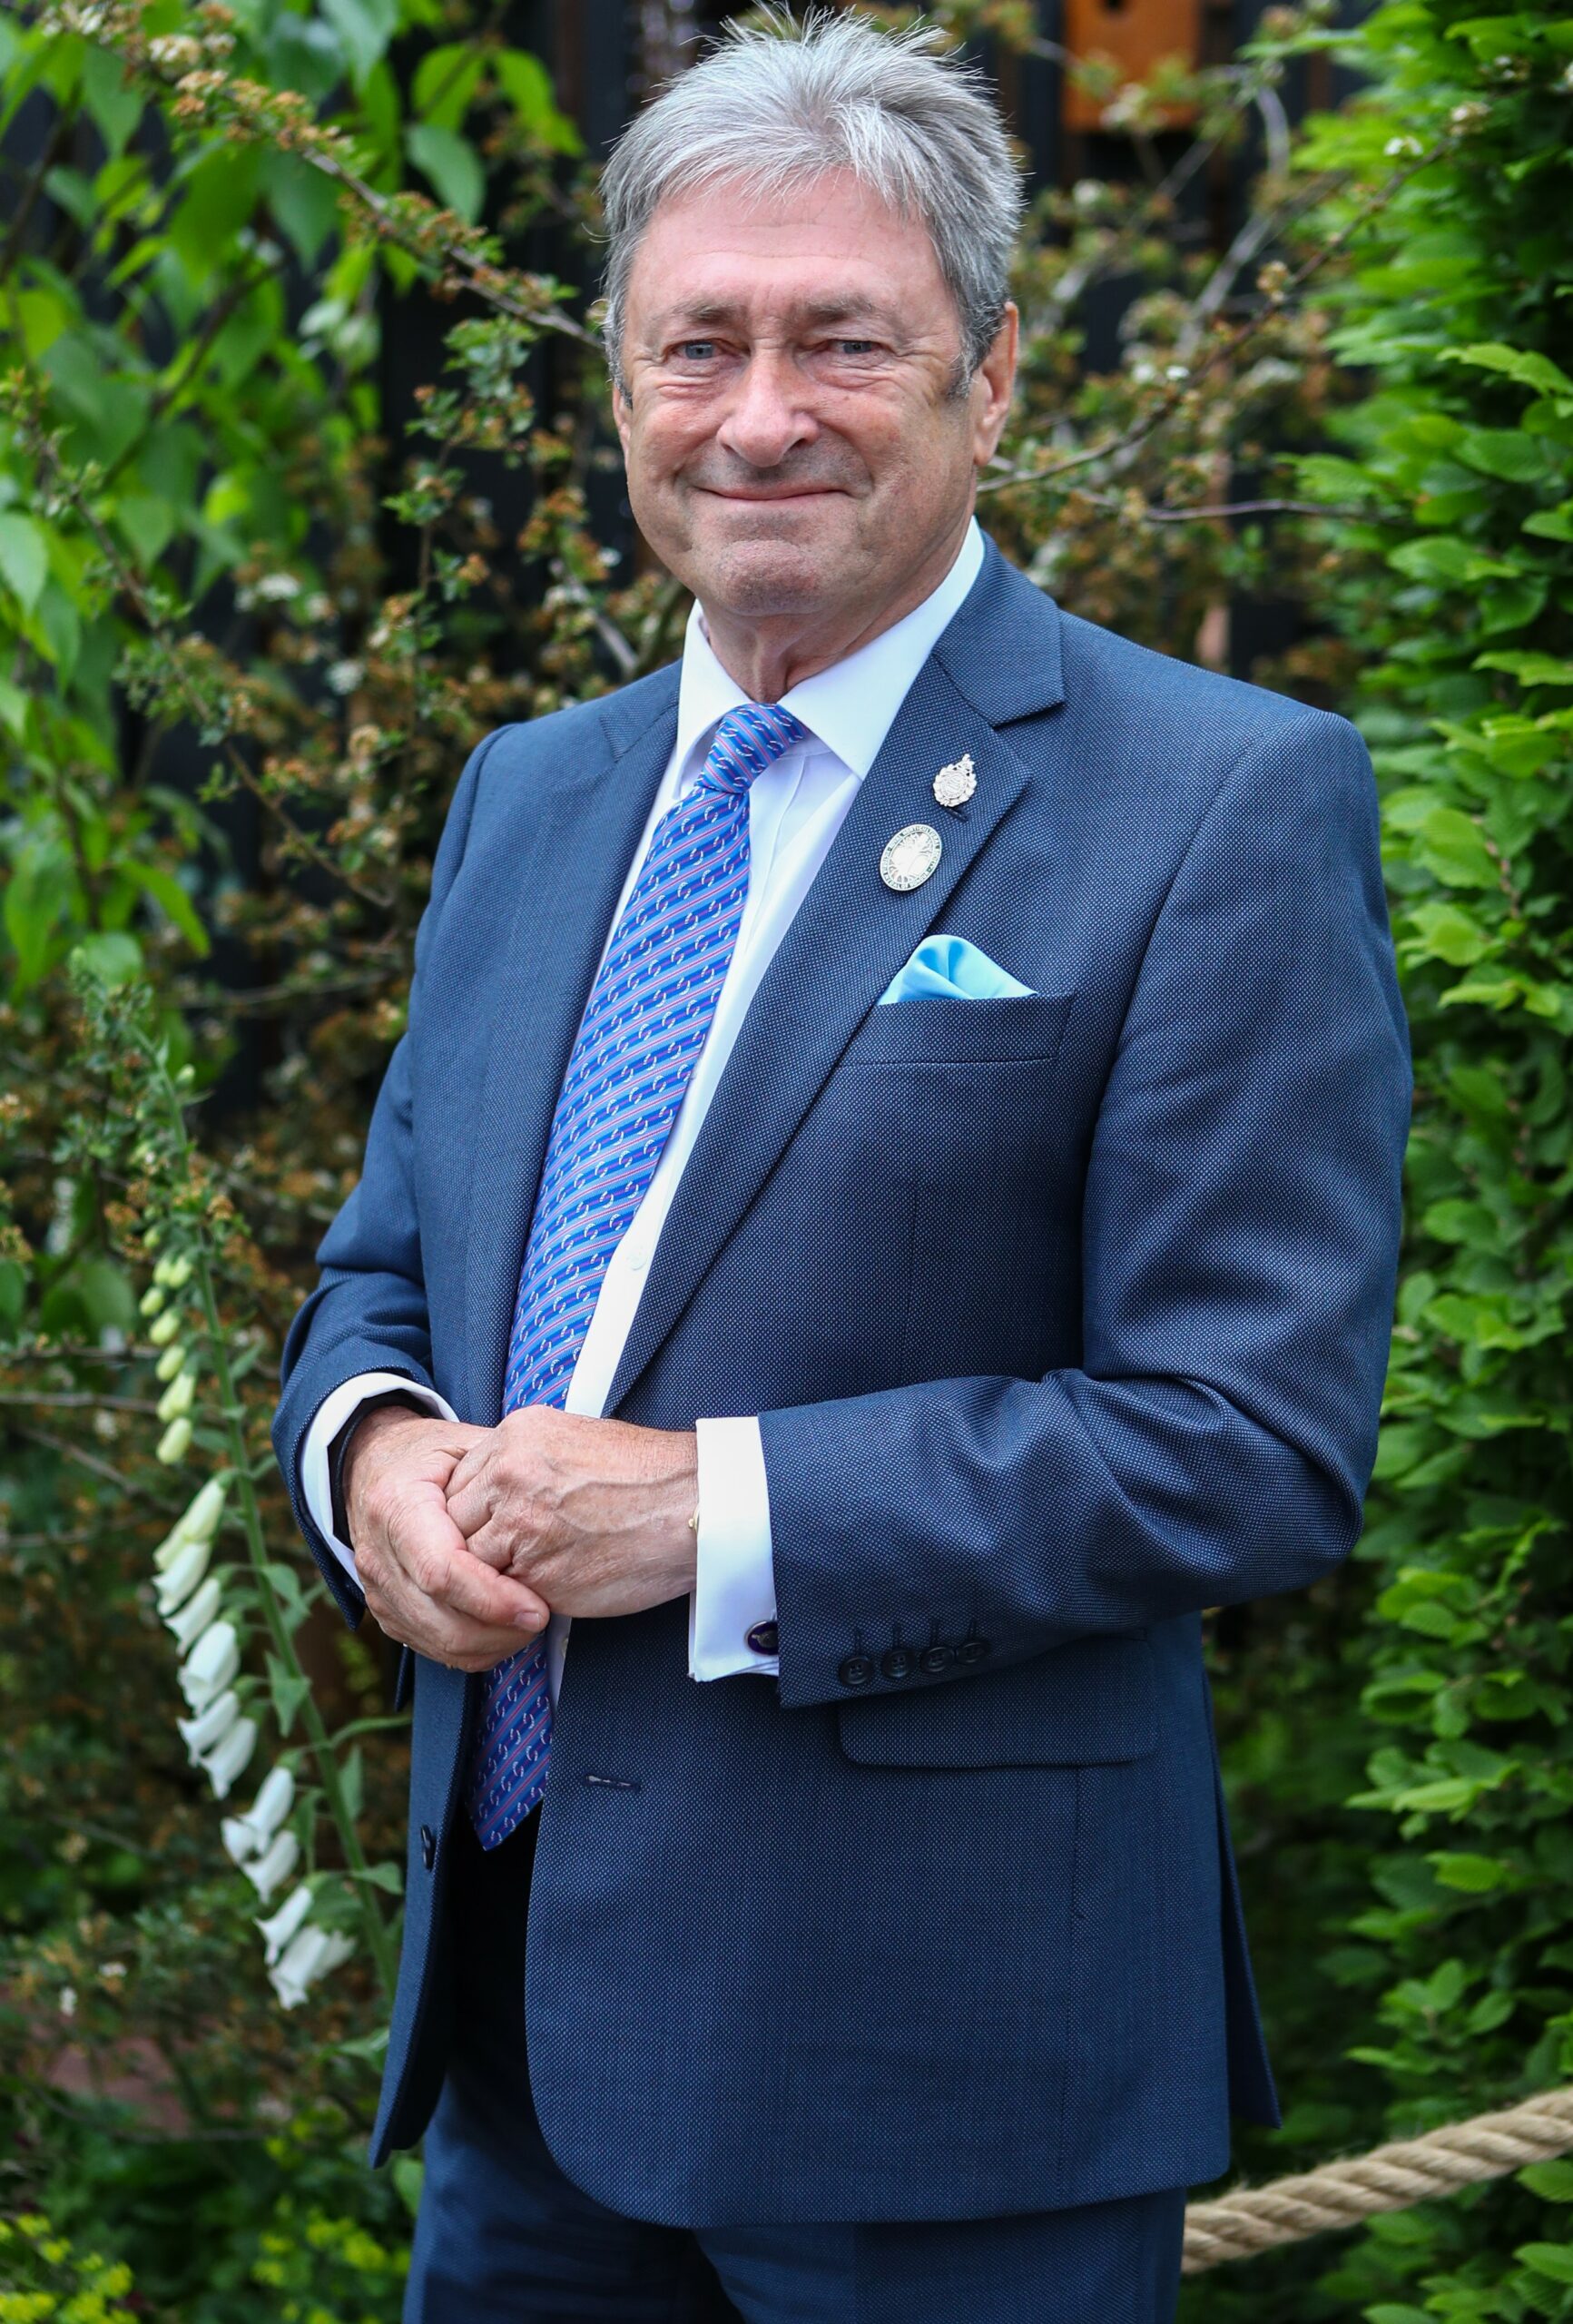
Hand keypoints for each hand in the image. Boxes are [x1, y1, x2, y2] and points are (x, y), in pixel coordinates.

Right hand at [344, 1407, 549, 1671]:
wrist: (374, 1467)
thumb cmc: (430, 1455)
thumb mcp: (463, 1445)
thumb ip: (497, 1475)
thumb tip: (546, 1507)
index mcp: (395, 1506)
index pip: (441, 1571)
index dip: (492, 1598)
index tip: (537, 1606)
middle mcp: (378, 1555)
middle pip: (441, 1619)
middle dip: (499, 1630)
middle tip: (543, 1617)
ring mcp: (377, 1590)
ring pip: (439, 1643)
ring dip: (492, 1644)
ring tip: (530, 1623)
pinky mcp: (387, 1613)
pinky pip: (433, 1650)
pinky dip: (475, 1649)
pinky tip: (505, 1629)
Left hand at [444, 1407, 697, 1620]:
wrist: (696, 1504)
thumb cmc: (649, 1475)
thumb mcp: (576, 1440)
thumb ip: (527, 1461)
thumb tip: (498, 1489)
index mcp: (516, 1434)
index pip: (458, 1481)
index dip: (471, 1513)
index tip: (489, 1529)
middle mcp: (508, 1474)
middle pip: (452, 1520)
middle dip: (470, 1544)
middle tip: (496, 1561)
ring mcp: (519, 1523)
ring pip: (470, 1561)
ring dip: (489, 1577)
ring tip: (518, 1582)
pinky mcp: (536, 1571)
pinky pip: (499, 1594)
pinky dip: (512, 1601)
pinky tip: (538, 1595)